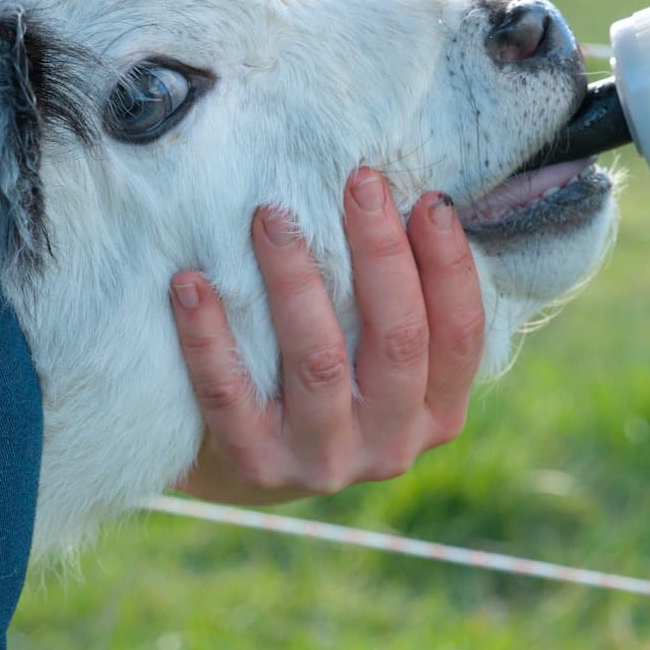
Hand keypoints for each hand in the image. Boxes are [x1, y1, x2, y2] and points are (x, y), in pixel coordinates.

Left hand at [168, 168, 485, 504]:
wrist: (247, 466)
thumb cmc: (325, 374)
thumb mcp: (376, 351)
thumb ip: (397, 295)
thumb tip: (398, 193)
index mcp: (437, 410)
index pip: (459, 333)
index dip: (449, 264)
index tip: (426, 199)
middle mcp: (391, 442)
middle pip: (398, 339)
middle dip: (379, 251)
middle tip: (357, 182)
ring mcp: (324, 461)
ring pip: (318, 361)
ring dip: (294, 279)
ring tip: (271, 216)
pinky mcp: (257, 465)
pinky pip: (230, 394)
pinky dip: (209, 335)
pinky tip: (190, 283)